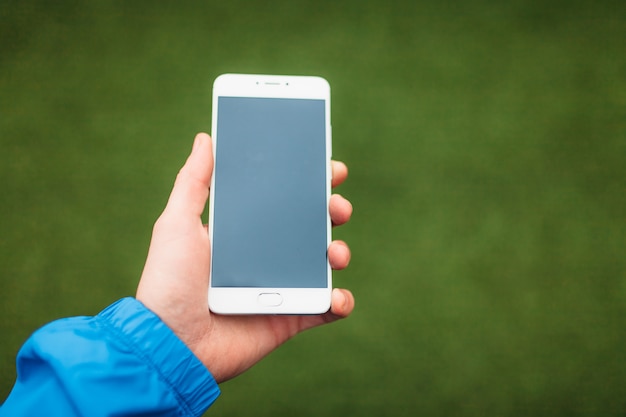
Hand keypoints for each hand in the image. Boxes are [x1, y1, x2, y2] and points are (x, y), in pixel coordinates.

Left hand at [136, 133, 354, 382]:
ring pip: (323, 263)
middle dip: (331, 210)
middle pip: (310, 226)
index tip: (328, 167)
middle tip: (337, 206)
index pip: (282, 200)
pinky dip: (340, 302)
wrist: (171, 344)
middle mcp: (265, 257)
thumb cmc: (168, 282)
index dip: (307, 182)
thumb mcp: (176, 224)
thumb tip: (205, 138)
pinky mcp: (289, 318)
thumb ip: (194, 182)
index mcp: (243, 232)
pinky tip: (336, 296)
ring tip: (334, 253)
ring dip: (339, 252)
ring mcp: (280, 287)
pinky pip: (324, 308)